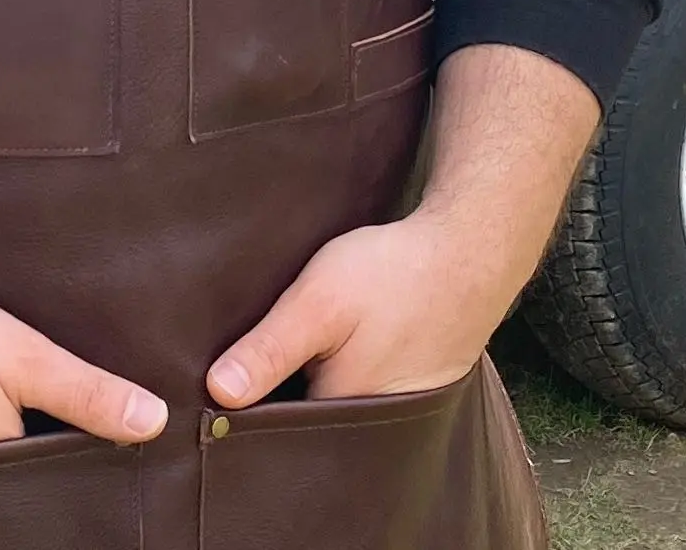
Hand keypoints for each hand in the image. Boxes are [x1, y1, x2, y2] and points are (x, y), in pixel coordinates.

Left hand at [205, 208, 529, 405]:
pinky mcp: (412, 391)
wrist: (468, 253)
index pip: (275, 432)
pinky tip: (340, 348)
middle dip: (280, 400)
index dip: (246, 412)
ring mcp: (396, 412)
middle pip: (305, 424)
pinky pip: (364, 394)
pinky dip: (346, 375)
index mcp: (339, 415)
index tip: (217, 389)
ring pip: (334, 408)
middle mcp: (369, 427)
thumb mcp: (318, 303)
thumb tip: (217, 392)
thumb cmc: (392, 276)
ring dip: (314, 387)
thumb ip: (269, 349)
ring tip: (301, 354)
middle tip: (261, 362)